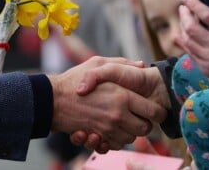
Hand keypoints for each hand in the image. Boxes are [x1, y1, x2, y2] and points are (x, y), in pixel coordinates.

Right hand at [48, 56, 166, 151]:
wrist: (52, 98)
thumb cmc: (74, 79)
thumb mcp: (97, 64)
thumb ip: (121, 63)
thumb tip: (141, 64)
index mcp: (123, 96)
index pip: (154, 112)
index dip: (155, 111)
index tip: (150, 107)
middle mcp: (119, 115)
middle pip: (146, 129)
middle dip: (143, 123)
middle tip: (135, 114)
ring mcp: (109, 129)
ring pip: (132, 138)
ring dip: (128, 130)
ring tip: (118, 118)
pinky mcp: (99, 138)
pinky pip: (117, 144)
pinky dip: (115, 139)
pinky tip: (107, 127)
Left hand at [177, 0, 208, 90]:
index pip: (208, 15)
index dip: (194, 4)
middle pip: (192, 27)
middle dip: (184, 15)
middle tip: (182, 8)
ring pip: (187, 39)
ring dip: (181, 27)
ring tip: (182, 20)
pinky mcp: (205, 68)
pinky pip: (189, 52)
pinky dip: (184, 41)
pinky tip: (181, 35)